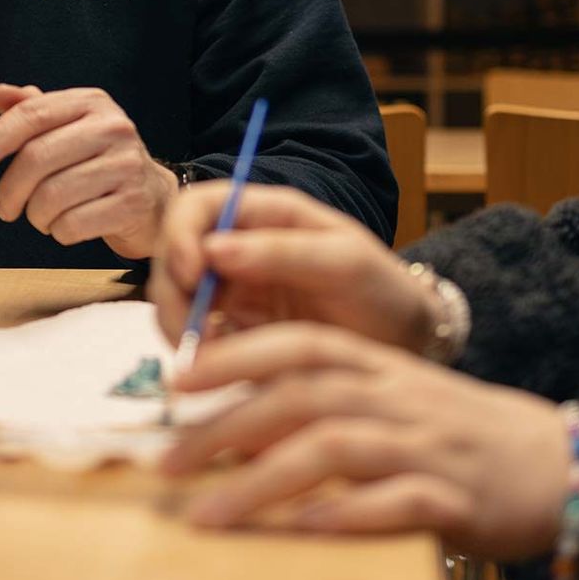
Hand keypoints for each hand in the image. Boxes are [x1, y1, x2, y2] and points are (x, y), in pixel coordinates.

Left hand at [0, 84, 176, 258]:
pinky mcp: (133, 202)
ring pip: (51, 197)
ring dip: (36, 215)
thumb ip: (33, 111)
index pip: (32, 115)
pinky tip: (67, 225)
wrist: (152, 197)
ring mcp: (126, 164)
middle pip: (37, 158)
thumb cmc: (99, 161)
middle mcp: (113, 127)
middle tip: (5, 208)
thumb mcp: (68, 128)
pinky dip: (59, 232)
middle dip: (9, 190)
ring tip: (43, 216)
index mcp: (91, 102)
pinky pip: (72, 225)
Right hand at [150, 183, 437, 352]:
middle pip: (174, 258)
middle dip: (172, 293)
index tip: (192, 275)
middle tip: (190, 335)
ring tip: (206, 359)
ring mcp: (233, 294)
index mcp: (265, 215)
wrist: (406, 346)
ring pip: (176, 301)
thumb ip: (284, 251)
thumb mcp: (345, 263)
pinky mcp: (235, 336)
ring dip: (178, 328)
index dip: (180, 236)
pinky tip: (220, 371)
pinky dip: (196, 356)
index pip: (197, 208)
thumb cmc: (383, 291)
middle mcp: (239, 249)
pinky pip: (196, 340)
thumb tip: (212, 249)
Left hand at [161, 323, 568, 559]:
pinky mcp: (456, 499)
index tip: (175, 379)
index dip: (236, 355)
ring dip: (262, 481)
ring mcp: (426, 447)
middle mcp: (398, 398)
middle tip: (165, 461)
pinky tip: (302, 533)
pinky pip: (395, 503)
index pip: (300, 344)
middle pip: (302, 397)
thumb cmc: (456, 437)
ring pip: (334, 449)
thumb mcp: (391, 401)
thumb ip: (325, 400)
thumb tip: (232, 427)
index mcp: (380, 367)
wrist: (557, 466)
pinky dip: (346, 515)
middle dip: (225, 427)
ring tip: (207, 515)